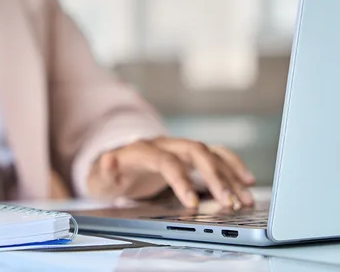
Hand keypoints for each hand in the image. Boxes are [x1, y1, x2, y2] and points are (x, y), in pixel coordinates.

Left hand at [88, 137, 255, 208]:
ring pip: (209, 153)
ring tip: (243, 198)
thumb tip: (108, 160)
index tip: (192, 203)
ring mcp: (178, 147)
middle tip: (228, 201)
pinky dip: (232, 165)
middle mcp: (164, 144)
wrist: (114, 165)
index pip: (165, 160)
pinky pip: (215, 154)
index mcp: (142, 150)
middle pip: (195, 151)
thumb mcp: (100, 176)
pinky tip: (246, 181)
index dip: (180, 179)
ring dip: (229, 174)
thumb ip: (104, 169)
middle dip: (214, 176)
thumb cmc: (109, 174)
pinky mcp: (189, 154)